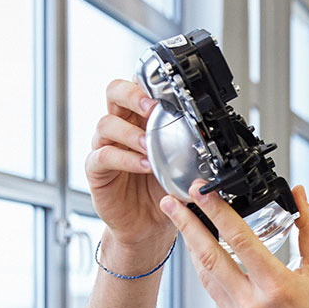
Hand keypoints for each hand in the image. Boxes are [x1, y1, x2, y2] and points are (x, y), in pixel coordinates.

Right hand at [86, 78, 175, 262]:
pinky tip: (143, 165)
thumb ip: (189, 149)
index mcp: (140, 119)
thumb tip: (212, 139)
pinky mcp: (96, 169)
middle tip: (152, 107)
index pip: (138, 87)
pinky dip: (125, 158)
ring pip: (106, 124)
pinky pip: (104, 156)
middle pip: (114, 92)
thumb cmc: (161, 190)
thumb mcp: (182, 166)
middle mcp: (121, 127)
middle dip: (133, 94)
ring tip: (149, 146)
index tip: (168, 89)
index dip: (149, 82)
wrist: (147, 224)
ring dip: (131, 132)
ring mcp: (105, 145)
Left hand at [160, 183, 308, 307]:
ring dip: (193, 247)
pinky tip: (210, 258)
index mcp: (278, 287)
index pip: (239, 239)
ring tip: (183, 224)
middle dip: (186, 225)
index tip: (201, 192)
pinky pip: (215, 296)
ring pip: (206, 276)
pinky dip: (211, 274)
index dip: (216, 211)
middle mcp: (252, 305)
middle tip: (171, 202)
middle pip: (208, 256)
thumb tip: (299, 195)